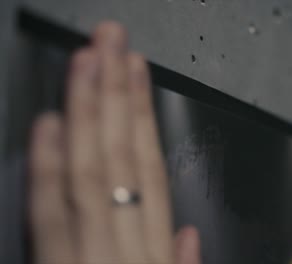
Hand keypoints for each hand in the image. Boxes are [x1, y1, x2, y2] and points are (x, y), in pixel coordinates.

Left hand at [29, 22, 200, 263]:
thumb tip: (190, 236)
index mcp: (152, 256)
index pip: (149, 171)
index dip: (143, 115)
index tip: (135, 73)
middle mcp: (122, 249)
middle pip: (119, 157)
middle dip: (115, 92)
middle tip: (111, 42)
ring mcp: (86, 257)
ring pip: (89, 172)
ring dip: (88, 111)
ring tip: (87, 61)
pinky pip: (47, 215)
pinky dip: (48, 167)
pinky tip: (50, 123)